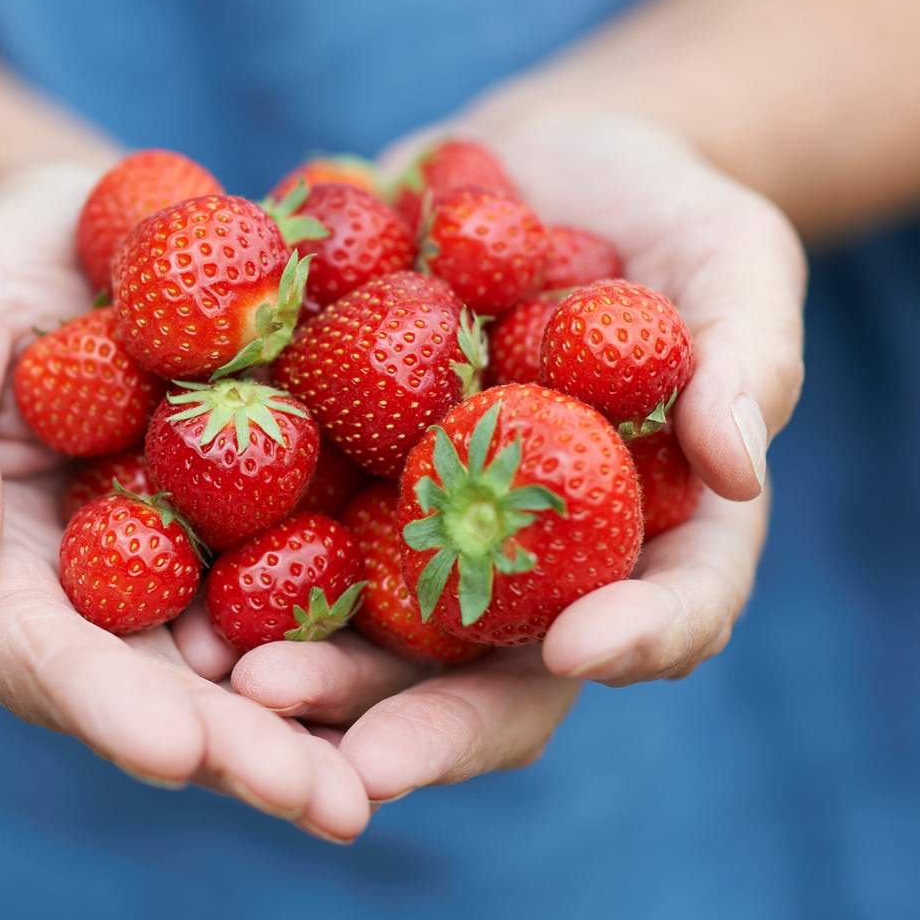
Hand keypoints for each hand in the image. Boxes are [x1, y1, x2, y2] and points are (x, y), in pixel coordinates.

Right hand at [0, 163, 372, 841]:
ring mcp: (194, 572)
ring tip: (386, 779)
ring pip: (254, 667)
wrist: (94, 225)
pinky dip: (375, 632)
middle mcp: (100, 601)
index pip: (40, 655)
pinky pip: (325, 584)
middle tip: (326, 804)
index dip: (106, 705)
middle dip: (239, 752)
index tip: (175, 749)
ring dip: (320, 728)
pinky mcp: (274, 527)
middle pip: (163, 692)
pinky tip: (451, 671)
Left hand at [230, 110, 804, 801]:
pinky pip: (286, 533)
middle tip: (358, 756)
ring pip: (374, 632)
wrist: (536, 163)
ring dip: (315, 671)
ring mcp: (426, 528)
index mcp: (645, 538)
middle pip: (489, 669)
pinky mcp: (340, 475)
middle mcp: (528, 563)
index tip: (581, 648)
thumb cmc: (671, 213)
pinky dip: (235, 564)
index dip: (633, 641)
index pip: (662, 615)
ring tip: (242, 683)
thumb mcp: (735, 260)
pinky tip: (170, 575)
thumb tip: (740, 467)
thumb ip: (749, 358)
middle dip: (425, 717)